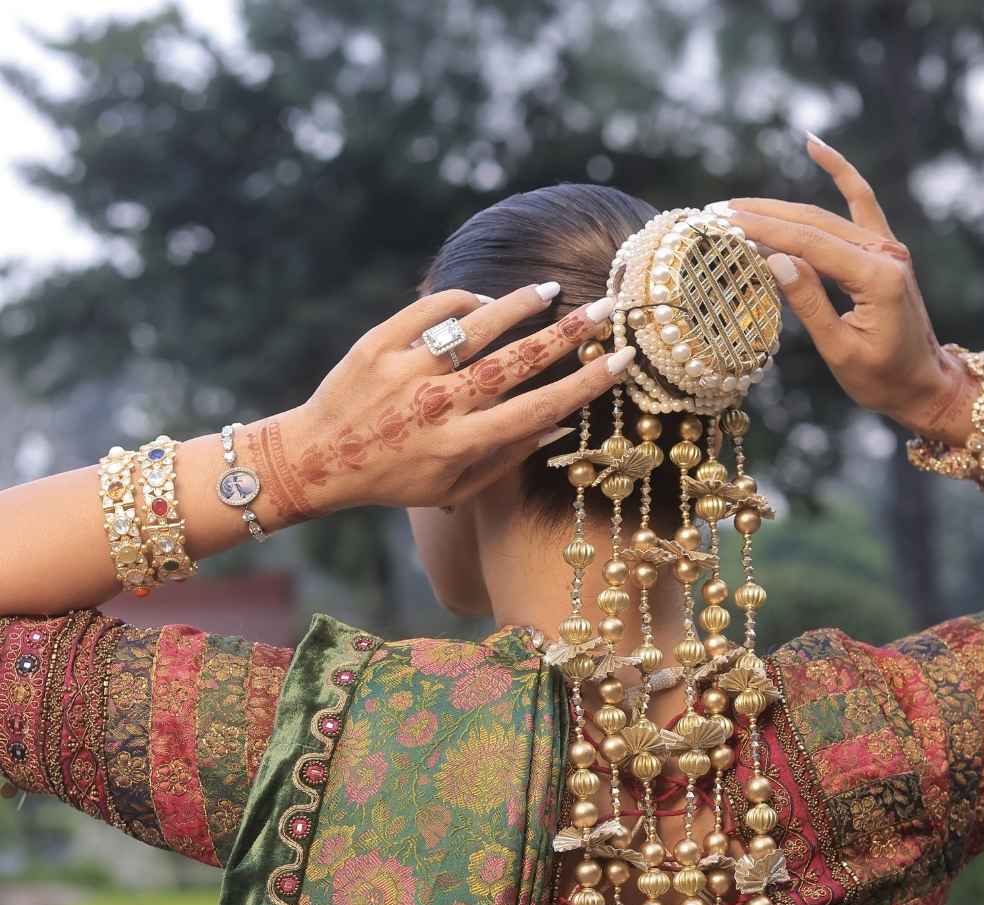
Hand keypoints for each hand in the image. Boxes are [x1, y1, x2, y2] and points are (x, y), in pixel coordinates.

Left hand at [244, 285, 630, 525]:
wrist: (318, 459)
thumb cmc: (396, 480)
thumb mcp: (453, 489)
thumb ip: (506, 458)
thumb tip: (560, 424)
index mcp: (460, 445)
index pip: (538, 409)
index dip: (585, 384)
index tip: (620, 360)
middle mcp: (436, 406)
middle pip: (516, 362)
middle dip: (566, 333)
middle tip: (603, 308)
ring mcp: (405, 371)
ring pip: (476, 326)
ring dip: (520, 304)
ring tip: (550, 291)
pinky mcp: (377, 344)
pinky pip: (432, 311)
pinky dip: (464, 302)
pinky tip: (485, 303)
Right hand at [725, 136, 979, 441]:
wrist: (924, 383)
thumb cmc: (883, 378)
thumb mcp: (840, 350)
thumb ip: (810, 303)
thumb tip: (775, 260)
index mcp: (876, 278)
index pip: (810, 244)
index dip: (765, 231)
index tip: (727, 223)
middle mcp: (885, 253)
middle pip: (815, 222)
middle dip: (765, 215)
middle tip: (720, 211)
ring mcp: (888, 247)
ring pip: (828, 215)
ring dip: (783, 207)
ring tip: (740, 203)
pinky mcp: (885, 250)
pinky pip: (860, 202)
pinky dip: (841, 174)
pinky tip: (815, 147)